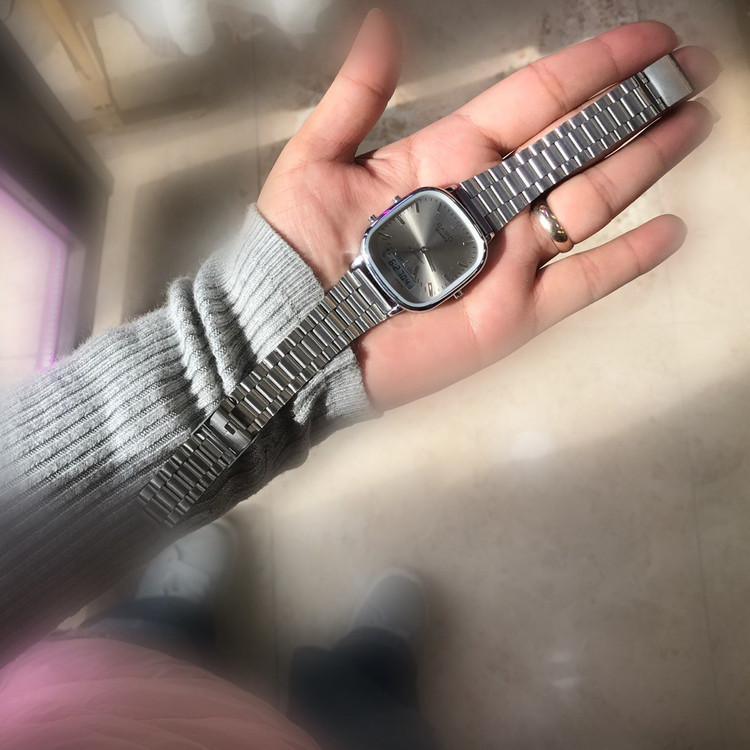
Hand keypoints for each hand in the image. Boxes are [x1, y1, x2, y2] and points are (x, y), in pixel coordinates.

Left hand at [258, 11, 718, 408]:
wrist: (290, 335)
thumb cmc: (295, 248)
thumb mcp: (316, 161)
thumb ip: (356, 96)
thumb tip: (382, 22)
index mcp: (449, 157)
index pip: (534, 99)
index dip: (590, 67)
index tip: (644, 40)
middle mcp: (490, 201)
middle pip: (577, 144)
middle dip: (634, 106)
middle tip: (690, 71)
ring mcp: (509, 258)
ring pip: (591, 201)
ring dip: (644, 162)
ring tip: (692, 123)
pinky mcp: (515, 314)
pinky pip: (583, 282)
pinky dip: (627, 260)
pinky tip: (668, 231)